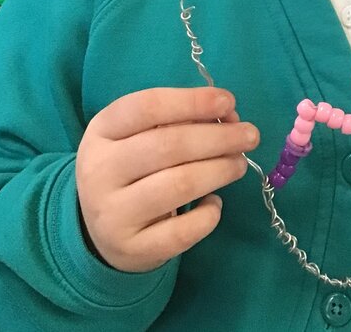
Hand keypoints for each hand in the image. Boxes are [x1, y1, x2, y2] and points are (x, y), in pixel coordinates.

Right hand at [75, 87, 258, 272]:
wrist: (102, 232)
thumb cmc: (132, 170)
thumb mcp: (139, 137)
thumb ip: (179, 121)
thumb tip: (228, 116)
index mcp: (101, 131)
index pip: (146, 107)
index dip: (191, 101)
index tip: (228, 101)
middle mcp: (99, 171)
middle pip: (168, 146)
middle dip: (218, 137)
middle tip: (250, 136)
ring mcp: (113, 214)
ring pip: (179, 185)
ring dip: (220, 170)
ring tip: (239, 165)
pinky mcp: (132, 248)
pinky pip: (183, 231)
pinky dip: (208, 215)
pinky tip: (214, 204)